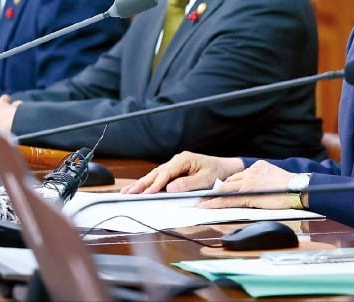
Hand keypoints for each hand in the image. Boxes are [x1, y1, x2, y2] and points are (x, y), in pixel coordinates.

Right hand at [121, 152, 243, 193]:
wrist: (226, 169)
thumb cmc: (217, 172)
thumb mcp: (205, 180)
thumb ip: (188, 184)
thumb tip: (170, 188)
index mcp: (183, 159)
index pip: (166, 173)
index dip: (156, 184)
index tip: (147, 193)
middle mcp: (177, 161)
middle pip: (156, 173)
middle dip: (142, 184)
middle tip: (128, 193)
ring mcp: (175, 166)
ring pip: (155, 176)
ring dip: (142, 184)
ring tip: (127, 192)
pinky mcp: (174, 172)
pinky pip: (159, 178)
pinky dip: (149, 184)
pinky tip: (139, 189)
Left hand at [198, 161, 297, 209]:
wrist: (299, 188)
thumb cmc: (291, 187)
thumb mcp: (274, 178)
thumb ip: (263, 181)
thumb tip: (256, 190)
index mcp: (258, 166)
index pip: (238, 176)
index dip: (228, 184)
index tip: (220, 189)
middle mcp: (251, 171)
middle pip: (229, 181)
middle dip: (216, 190)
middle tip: (203, 196)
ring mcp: (248, 182)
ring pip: (225, 189)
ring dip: (211, 197)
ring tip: (200, 203)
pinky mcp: (248, 193)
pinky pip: (228, 199)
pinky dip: (215, 203)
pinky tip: (206, 207)